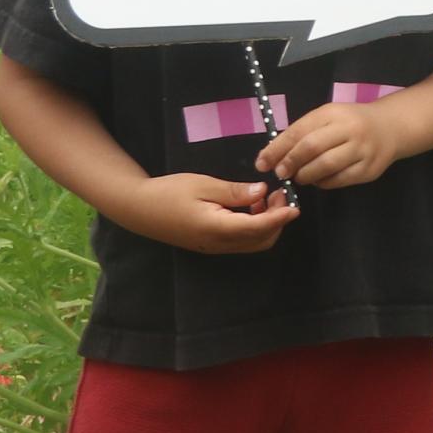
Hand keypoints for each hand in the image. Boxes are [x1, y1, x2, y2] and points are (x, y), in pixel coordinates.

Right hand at [114, 173, 297, 253]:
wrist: (137, 208)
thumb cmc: (169, 192)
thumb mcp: (203, 185)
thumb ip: (235, 192)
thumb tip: (262, 193)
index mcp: (217, 228)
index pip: (258, 227)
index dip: (280, 217)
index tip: (295, 205)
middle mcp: (218, 244)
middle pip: (261, 240)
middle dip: (277, 220)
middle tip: (279, 194)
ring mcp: (213, 247)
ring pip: (252, 243)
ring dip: (266, 224)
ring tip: (265, 198)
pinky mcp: (210, 245)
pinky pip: (240, 242)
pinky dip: (253, 228)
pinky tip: (249, 207)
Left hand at [256, 101, 403, 189]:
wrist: (391, 128)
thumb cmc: (351, 122)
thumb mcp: (328, 117)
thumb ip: (303, 132)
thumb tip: (272, 156)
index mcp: (334, 113)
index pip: (299, 131)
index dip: (277, 149)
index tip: (262, 163)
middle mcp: (350, 129)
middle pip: (312, 148)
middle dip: (290, 163)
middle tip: (280, 173)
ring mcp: (362, 150)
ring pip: (326, 167)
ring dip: (305, 175)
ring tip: (299, 177)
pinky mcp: (369, 169)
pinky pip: (339, 180)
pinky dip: (323, 183)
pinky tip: (318, 179)